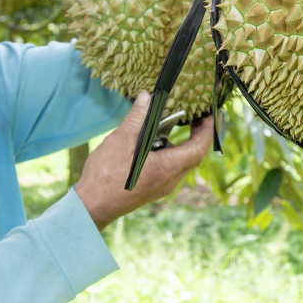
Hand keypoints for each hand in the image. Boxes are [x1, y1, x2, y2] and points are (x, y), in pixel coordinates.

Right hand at [75, 91, 213, 229]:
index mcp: (167, 168)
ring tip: (170, 125)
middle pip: (194, 156)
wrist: (92, 206)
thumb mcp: (121, 139)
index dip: (208, 130)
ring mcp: (162, 187)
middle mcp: (170, 180)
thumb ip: (137, 117)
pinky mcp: (152, 189)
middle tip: (196, 116)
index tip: (210, 115)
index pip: (199, 148)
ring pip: (181, 163)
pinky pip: (169, 169)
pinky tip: (152, 143)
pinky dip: (168, 153)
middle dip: (198, 135)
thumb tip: (146, 96)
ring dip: (180, 144)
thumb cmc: (106, 175)